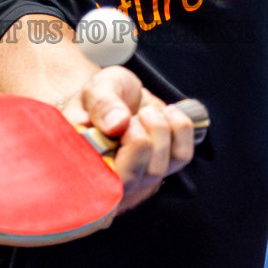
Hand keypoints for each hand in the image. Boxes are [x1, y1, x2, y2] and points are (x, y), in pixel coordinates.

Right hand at [60, 65, 195, 211]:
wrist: (124, 94)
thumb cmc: (105, 94)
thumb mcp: (99, 87)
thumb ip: (102, 102)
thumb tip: (116, 124)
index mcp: (85, 160)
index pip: (99, 180)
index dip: (112, 157)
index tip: (122, 123)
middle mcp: (110, 176)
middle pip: (131, 179)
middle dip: (139, 141)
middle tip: (139, 114)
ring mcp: (139, 176)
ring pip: (158, 169)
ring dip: (159, 131)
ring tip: (147, 111)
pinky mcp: (165, 166)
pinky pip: (182, 156)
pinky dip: (180, 130)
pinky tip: (166, 114)